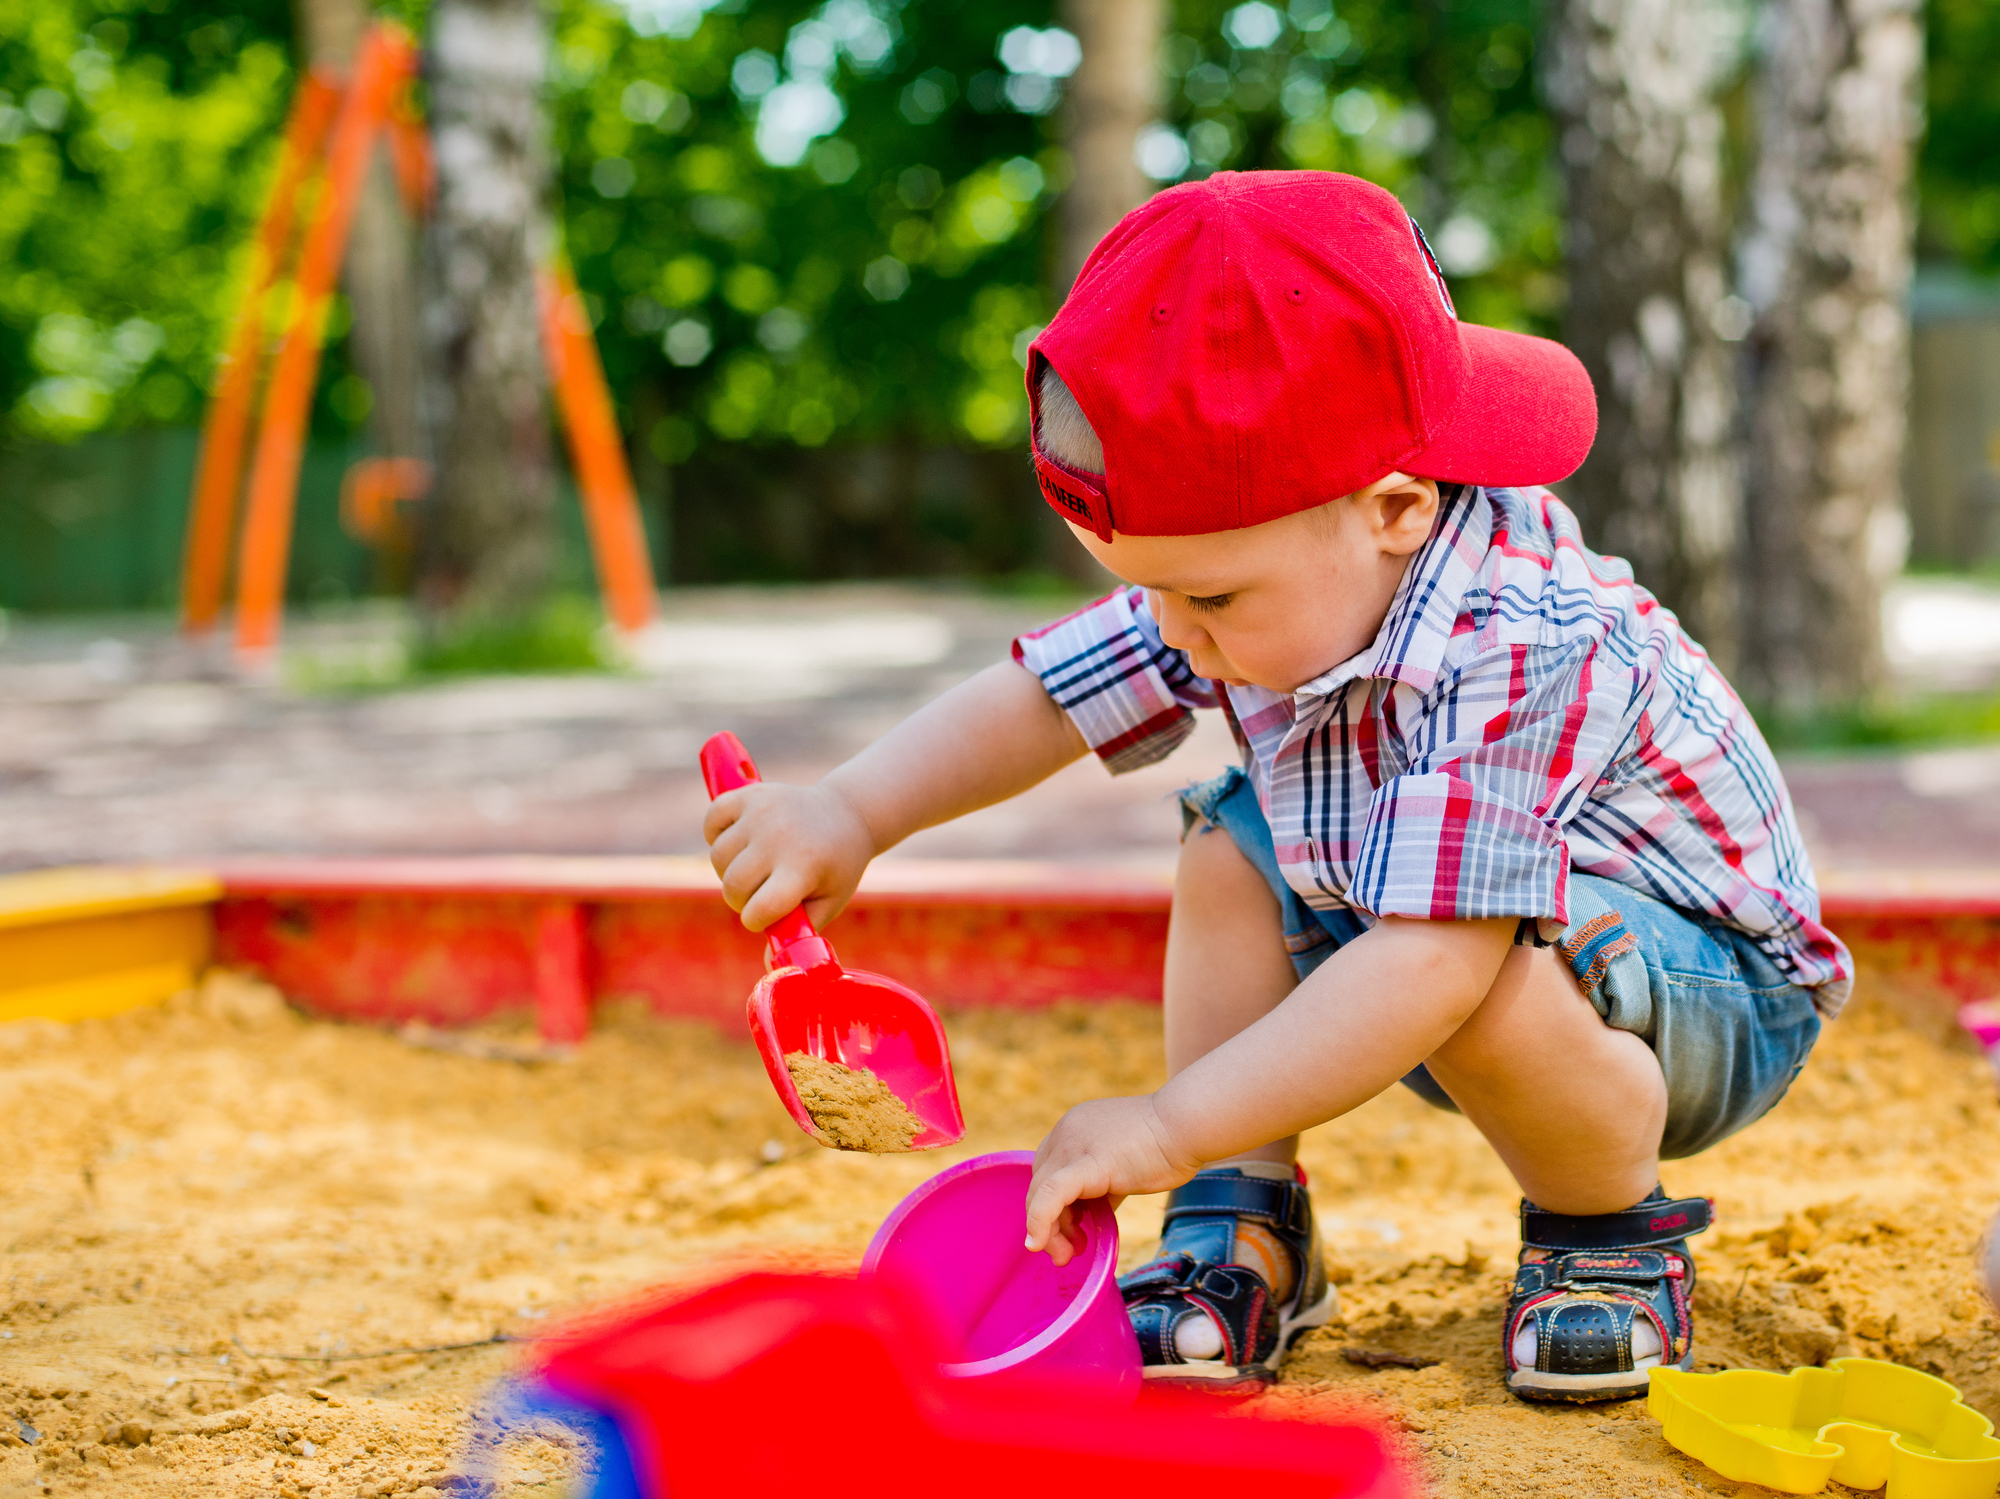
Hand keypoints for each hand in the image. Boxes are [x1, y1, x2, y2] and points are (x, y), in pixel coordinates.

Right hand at [703, 780, 875, 931]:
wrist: (848, 812)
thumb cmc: (837, 865)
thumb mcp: (830, 901)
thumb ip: (799, 932)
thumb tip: (770, 966)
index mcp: (803, 866)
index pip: (758, 909)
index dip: (758, 921)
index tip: (769, 915)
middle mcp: (780, 837)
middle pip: (733, 886)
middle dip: (743, 900)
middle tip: (763, 892)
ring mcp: (762, 812)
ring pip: (718, 858)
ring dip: (730, 871)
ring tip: (755, 867)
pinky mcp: (750, 795)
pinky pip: (711, 820)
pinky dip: (716, 834)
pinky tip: (739, 841)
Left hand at [1024, 1094, 1203, 1265]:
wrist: (1187, 1126)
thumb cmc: (1166, 1143)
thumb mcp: (1122, 1164)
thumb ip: (1103, 1186)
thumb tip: (1096, 1213)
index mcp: (1073, 1128)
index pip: (1047, 1170)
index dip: (1051, 1204)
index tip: (1072, 1229)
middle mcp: (1066, 1132)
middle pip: (1039, 1183)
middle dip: (1049, 1222)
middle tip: (1066, 1252)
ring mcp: (1074, 1144)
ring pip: (1041, 1192)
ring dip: (1049, 1230)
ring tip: (1066, 1255)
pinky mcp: (1088, 1163)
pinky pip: (1052, 1194)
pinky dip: (1041, 1220)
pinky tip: (1039, 1242)